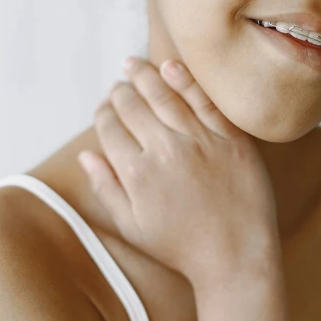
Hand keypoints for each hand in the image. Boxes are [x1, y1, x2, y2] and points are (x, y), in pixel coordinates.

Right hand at [78, 57, 278, 288]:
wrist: (236, 256)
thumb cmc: (181, 247)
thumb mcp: (133, 227)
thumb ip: (106, 188)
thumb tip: (85, 155)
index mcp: (137, 173)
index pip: (110, 128)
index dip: (102, 114)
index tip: (103, 110)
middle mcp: (165, 150)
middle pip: (133, 106)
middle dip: (119, 92)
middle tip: (117, 86)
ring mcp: (200, 141)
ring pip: (164, 94)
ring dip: (143, 75)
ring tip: (132, 64)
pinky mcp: (230, 138)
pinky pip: (204, 100)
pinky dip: (185, 80)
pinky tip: (170, 67)